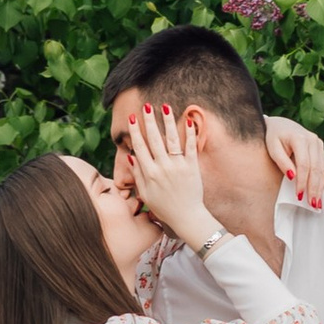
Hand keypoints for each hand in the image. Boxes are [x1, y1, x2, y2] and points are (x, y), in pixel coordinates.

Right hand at [124, 104, 217, 249]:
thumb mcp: (145, 193)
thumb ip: (138, 174)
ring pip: (172, 139)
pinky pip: (190, 147)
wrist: (186, 217)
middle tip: (146, 106)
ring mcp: (178, 166)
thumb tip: (131, 155)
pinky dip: (190, 134)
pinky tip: (189, 120)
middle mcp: (163, 167)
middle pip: (154, 140)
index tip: (133, 118)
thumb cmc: (164, 207)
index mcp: (150, 173)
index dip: (135, 132)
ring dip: (168, 122)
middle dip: (150, 121)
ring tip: (165, 107)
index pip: (140, 147)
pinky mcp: (192, 167)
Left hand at [264, 115, 323, 206]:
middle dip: (314, 188)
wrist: (280, 124)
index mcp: (300, 138)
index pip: (304, 164)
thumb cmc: (274, 137)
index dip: (302, 181)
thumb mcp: (273, 147)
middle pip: (316, 168)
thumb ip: (282, 161)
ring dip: (322, 187)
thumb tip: (293, 176)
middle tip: (312, 205)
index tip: (299, 196)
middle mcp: (313, 140)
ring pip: (322, 169)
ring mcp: (318, 144)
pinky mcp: (320, 149)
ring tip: (320, 203)